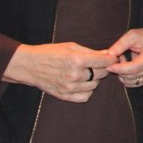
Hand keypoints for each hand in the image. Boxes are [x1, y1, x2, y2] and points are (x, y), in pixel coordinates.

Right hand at [2, 42, 117, 102]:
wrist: (30, 65)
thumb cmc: (49, 52)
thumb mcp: (70, 46)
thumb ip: (90, 52)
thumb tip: (107, 55)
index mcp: (76, 60)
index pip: (103, 62)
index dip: (111, 59)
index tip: (112, 58)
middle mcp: (74, 75)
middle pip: (101, 74)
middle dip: (102, 68)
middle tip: (97, 63)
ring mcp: (70, 87)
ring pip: (95, 85)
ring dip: (94, 79)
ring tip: (86, 72)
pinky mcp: (65, 96)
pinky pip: (86, 96)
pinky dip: (87, 90)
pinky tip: (82, 83)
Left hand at [105, 25, 142, 88]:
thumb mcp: (132, 35)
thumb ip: (121, 44)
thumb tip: (110, 54)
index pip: (134, 67)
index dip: (120, 69)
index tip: (109, 67)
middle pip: (131, 76)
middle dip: (119, 70)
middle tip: (117, 57)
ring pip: (130, 81)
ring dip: (122, 73)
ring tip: (123, 60)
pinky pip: (132, 83)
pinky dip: (126, 77)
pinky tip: (127, 66)